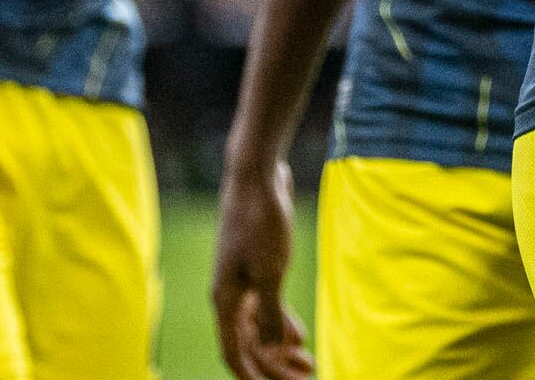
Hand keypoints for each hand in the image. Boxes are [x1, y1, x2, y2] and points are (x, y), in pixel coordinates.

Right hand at [210, 153, 311, 379]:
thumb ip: (271, 313)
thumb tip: (274, 348)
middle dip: (275, 366)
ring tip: (308, 363)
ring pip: (259, 328)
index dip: (252, 377)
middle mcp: (229, 295)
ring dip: (281, 348)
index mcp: (225, 299)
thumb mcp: (271, 271)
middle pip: (250, 345)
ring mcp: (242, 282)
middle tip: (306, 377)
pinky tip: (300, 337)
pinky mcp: (256, 267)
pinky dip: (282, 324)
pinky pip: (266, 308)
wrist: (256, 175)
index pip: (234, 352)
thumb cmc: (260, 220)